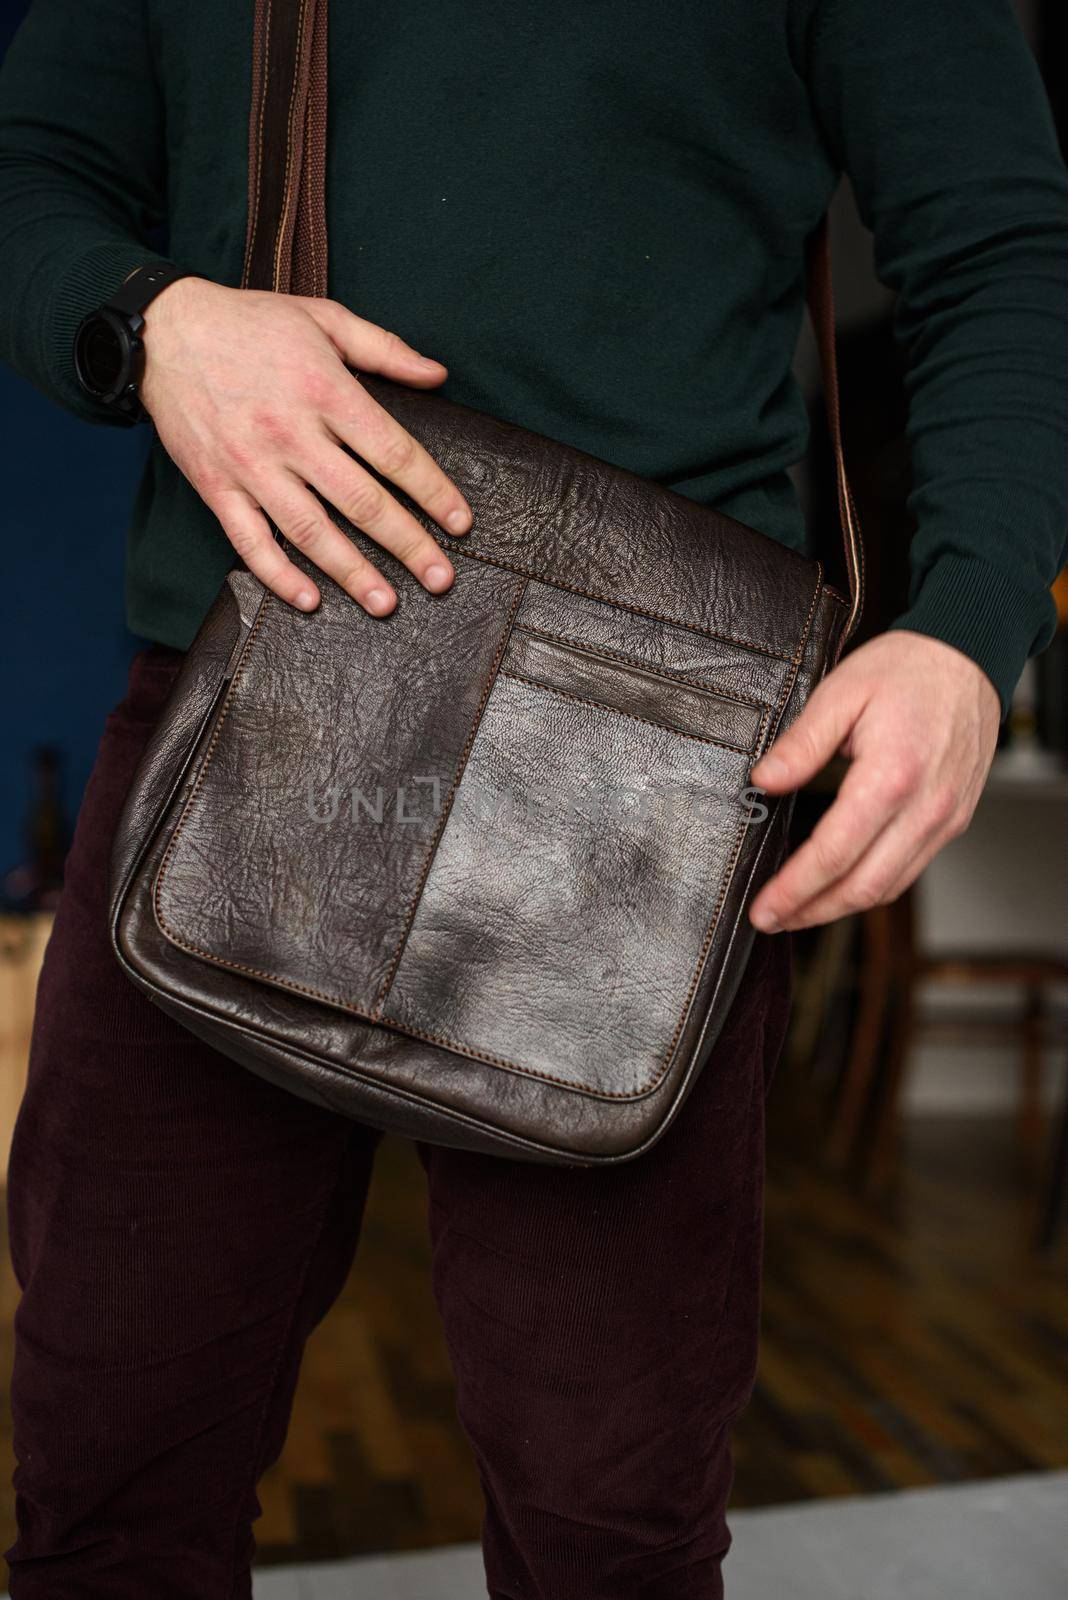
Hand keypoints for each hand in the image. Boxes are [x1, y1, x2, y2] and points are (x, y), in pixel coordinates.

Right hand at [139, 276, 471, 615]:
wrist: (164, 329)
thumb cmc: (251, 323)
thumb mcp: (323, 318)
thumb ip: (384, 348)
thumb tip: (438, 376)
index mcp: (326, 390)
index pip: (393, 453)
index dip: (433, 491)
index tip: (460, 523)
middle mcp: (291, 433)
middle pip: (362, 501)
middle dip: (407, 545)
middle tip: (441, 578)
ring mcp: (251, 464)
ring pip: (310, 531)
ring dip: (352, 572)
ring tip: (387, 603)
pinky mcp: (216, 486)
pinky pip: (250, 540)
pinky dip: (278, 574)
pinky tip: (309, 600)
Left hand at [748, 630, 999, 931]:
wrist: (970, 655)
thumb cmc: (909, 669)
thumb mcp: (841, 692)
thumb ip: (801, 743)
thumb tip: (765, 781)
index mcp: (892, 776)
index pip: (834, 853)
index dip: (794, 889)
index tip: (765, 907)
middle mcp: (926, 807)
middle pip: (864, 886)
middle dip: (812, 911)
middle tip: (772, 919)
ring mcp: (945, 818)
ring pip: (889, 887)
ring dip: (841, 907)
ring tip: (799, 910)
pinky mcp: (953, 820)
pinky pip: (910, 870)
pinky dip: (872, 887)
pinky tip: (841, 885)